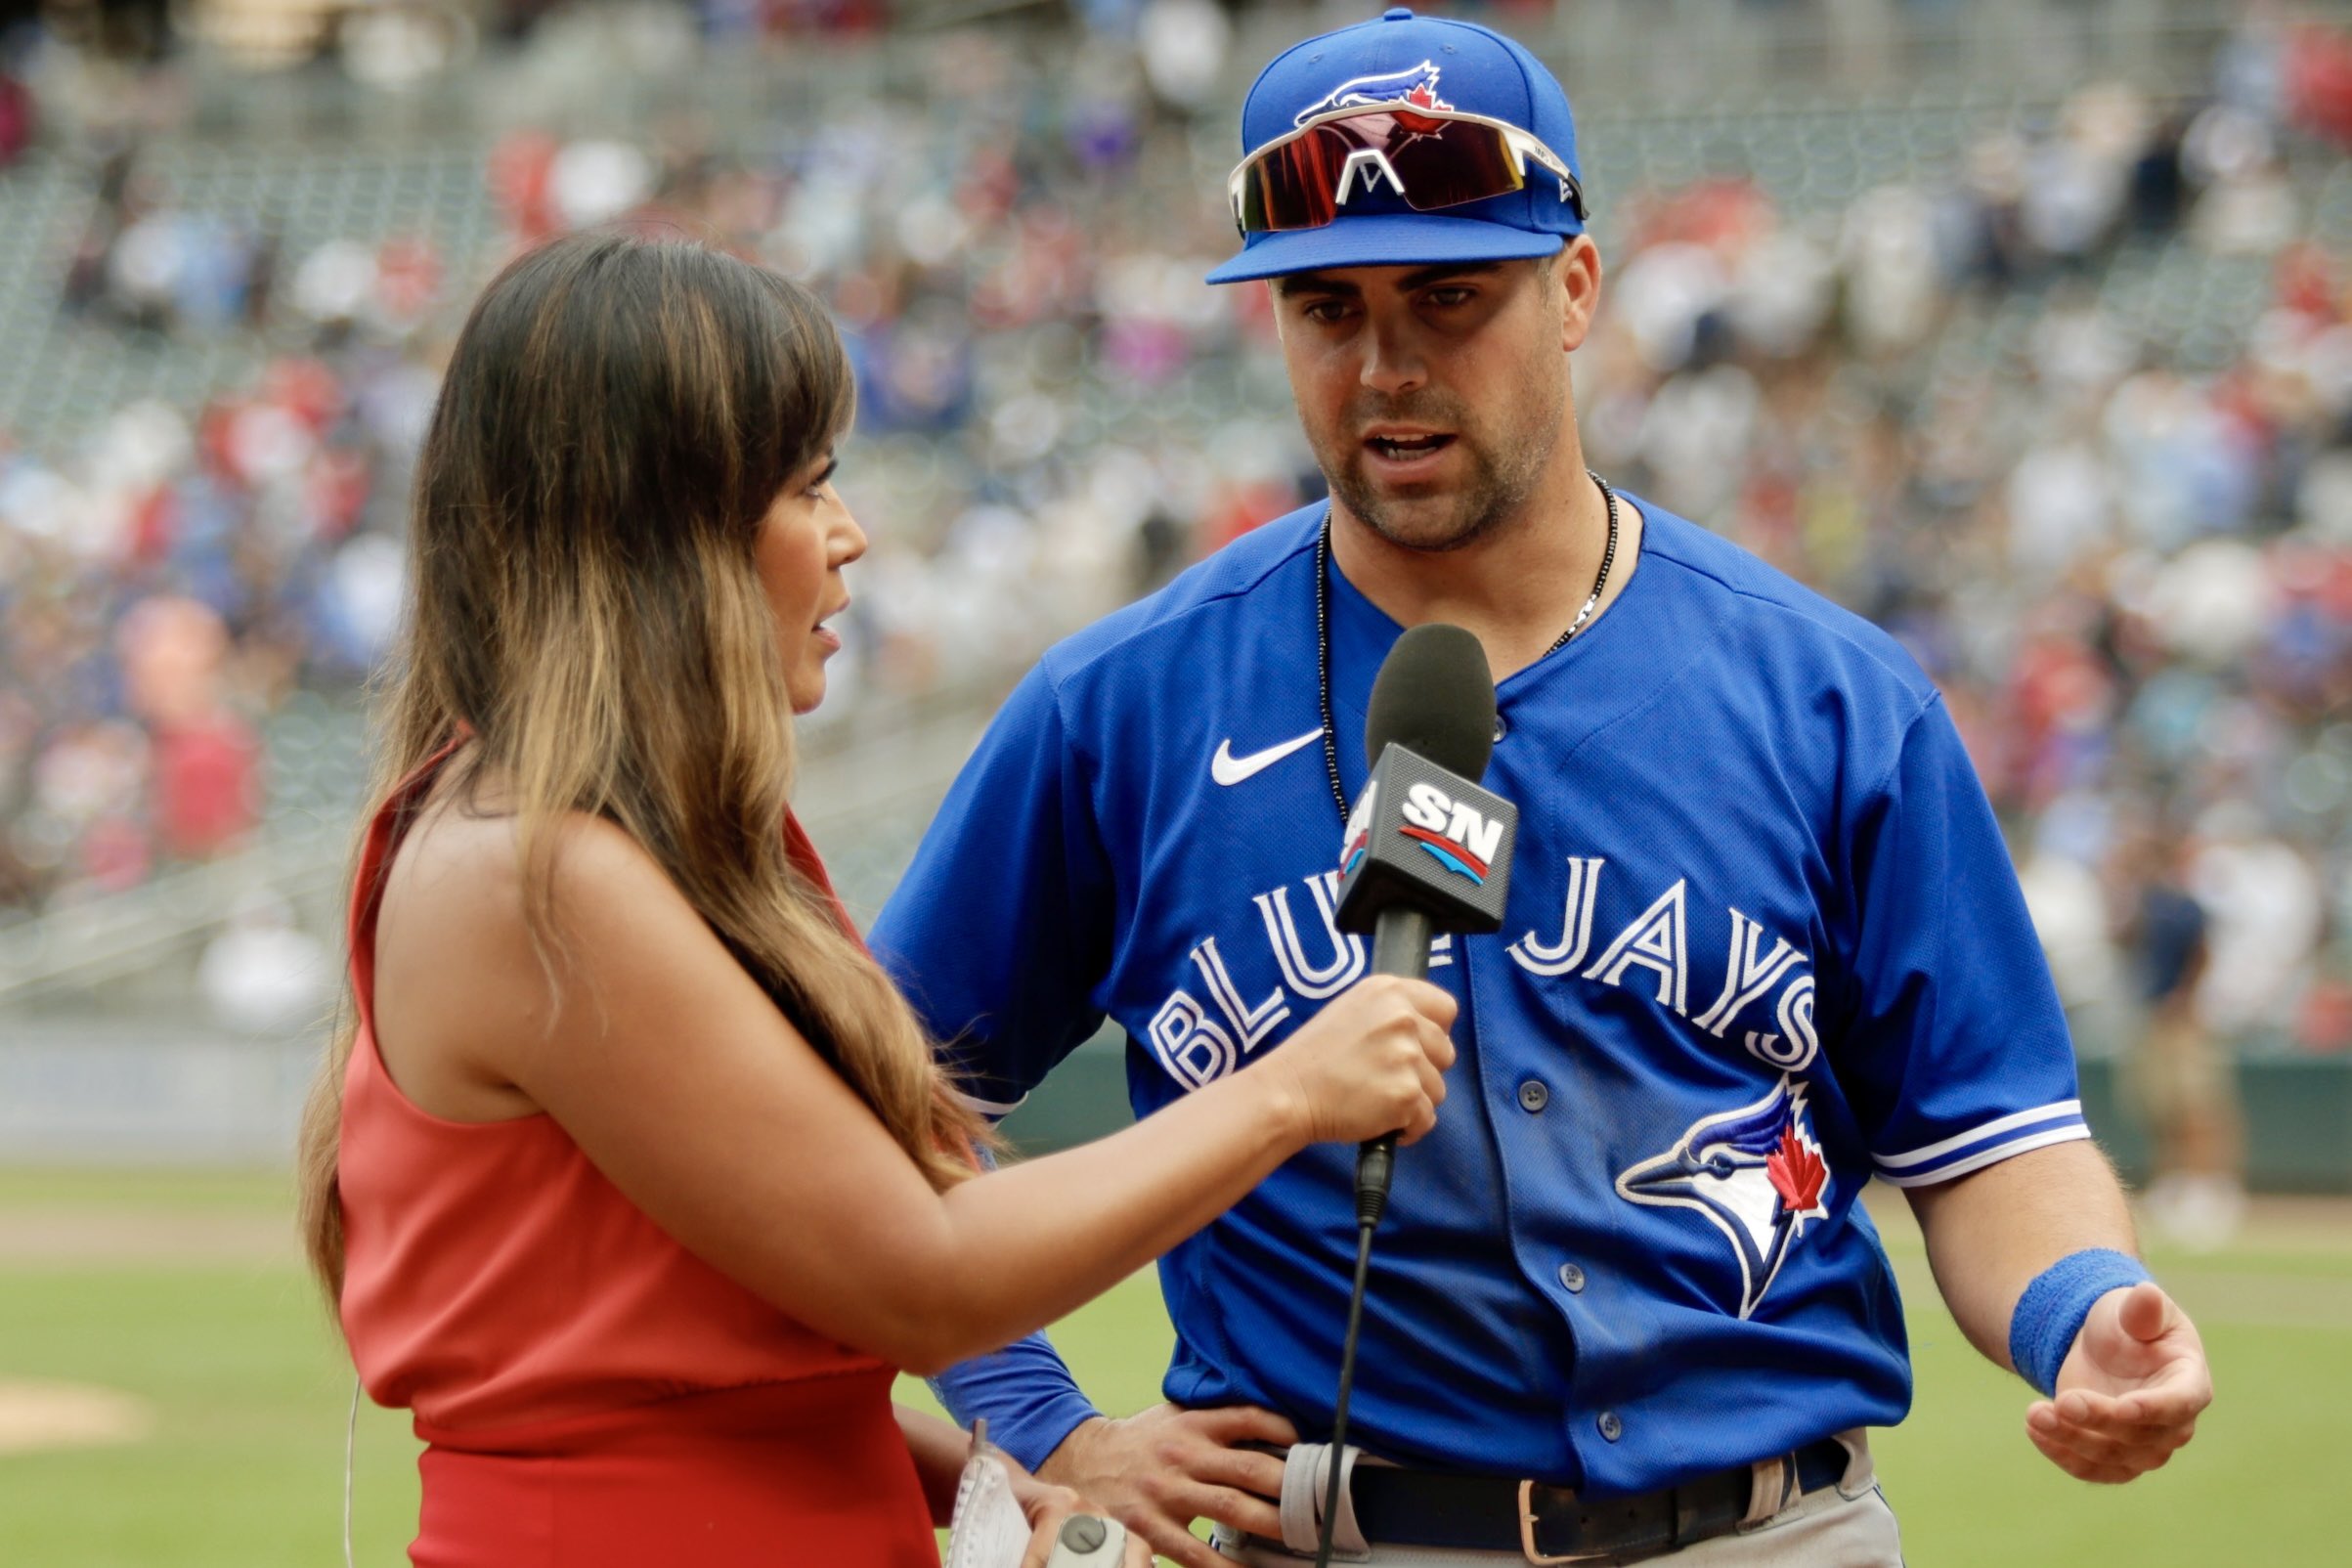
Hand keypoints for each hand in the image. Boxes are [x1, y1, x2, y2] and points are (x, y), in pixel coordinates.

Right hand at [1036, 1403, 1298, 1567]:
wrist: (1080, 1463)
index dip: (1282, 1430)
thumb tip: (1272, 1428)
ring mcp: (1167, 1493)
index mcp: (1192, 1424)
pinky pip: (1197, 1554)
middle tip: (1321, 1502)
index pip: (1247, 1419)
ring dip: (1272, 1524)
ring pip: (1231, 1510)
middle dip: (1291, 1487)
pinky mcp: (1152, 1528)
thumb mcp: (1174, 1416)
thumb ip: (1215, 1420)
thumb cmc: (1140, 1442)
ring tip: (1302, 1536)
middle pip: (1249, 1469)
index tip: (1308, 1448)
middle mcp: (1183, 1455)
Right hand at [1262, 974, 1457, 1147]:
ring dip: (1413, 1100)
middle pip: (1445, 1052)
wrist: (1288, 1093)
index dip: (1434, 1032)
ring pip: (1438, 1089)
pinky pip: (1426, 1119)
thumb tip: (1427, 1030)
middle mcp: (1403, 1018)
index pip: (1446, 1008)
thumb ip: (1392, 1013)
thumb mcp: (1352, 1010)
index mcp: (1390, 992)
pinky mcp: (1407, 1094)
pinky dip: (1407, 1127)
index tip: (1417, 1047)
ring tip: (1376, 1098)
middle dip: (1423, 1070)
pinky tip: (1378, 1119)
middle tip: (1385, 1077)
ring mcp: (1407, 1056)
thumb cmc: (1314, 1058)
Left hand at [2026, 1281, 2211, 1482]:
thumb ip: (2142, 1309)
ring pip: (2112, 1458)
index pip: (2178, 1404)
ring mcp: (2145, 1448)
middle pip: (2140, 1435)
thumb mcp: (2132, 1308)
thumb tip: (2147, 1294)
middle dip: (2100, 1420)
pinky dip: (2063, 1456)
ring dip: (2071, 1439)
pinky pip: (2092, 1470)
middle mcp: (2174, 1424)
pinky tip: (2034, 1431)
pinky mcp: (2115, 1460)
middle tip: (2061, 1400)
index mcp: (2189, 1383)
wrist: (2102, 1347)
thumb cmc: (2127, 1324)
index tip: (2124, 1406)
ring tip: (2034, 1414)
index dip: (2153, 1408)